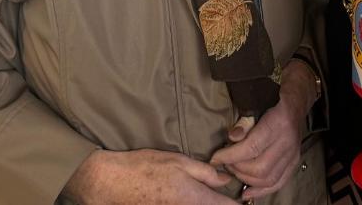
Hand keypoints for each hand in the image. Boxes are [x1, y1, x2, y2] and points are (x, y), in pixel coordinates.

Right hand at [62, 148, 233, 204]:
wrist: (113, 184)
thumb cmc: (145, 168)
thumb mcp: (179, 161)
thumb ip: (206, 172)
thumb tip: (226, 179)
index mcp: (196, 199)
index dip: (241, 204)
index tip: (248, 198)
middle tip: (235, 196)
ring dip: (211, 204)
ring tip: (216, 196)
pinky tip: (196, 197)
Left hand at [209, 60, 317, 199]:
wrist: (295, 104)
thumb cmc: (272, 102)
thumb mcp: (256, 105)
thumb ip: (244, 122)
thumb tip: (232, 138)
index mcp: (278, 124)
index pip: (251, 147)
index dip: (230, 156)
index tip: (215, 158)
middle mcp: (288, 142)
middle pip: (259, 167)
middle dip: (236, 168)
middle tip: (224, 162)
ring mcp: (293, 155)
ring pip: (267, 178)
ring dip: (246, 179)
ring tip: (234, 171)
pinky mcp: (294, 163)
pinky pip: (278, 183)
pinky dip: (261, 191)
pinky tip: (247, 192)